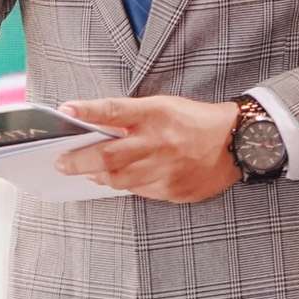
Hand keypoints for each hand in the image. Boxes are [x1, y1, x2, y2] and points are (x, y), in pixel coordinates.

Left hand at [56, 97, 242, 202]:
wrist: (237, 142)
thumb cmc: (194, 120)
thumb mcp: (163, 107)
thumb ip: (132, 118)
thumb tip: (96, 128)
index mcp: (156, 114)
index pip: (114, 110)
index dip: (87, 110)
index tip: (64, 110)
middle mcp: (159, 142)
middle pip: (108, 155)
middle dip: (78, 160)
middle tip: (61, 162)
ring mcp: (166, 170)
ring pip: (119, 179)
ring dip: (98, 176)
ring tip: (86, 171)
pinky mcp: (173, 190)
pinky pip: (139, 191)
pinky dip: (124, 184)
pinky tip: (117, 179)